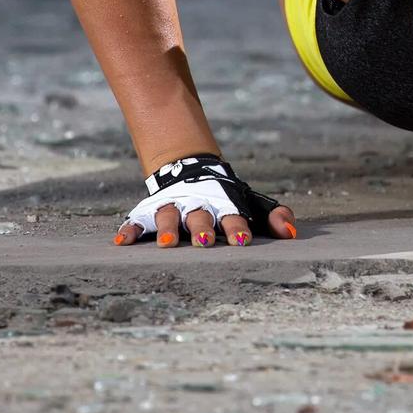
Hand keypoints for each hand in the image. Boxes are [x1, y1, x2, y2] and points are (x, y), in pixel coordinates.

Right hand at [113, 154, 296, 248]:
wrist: (189, 168)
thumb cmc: (227, 197)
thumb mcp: (253, 203)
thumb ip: (274, 217)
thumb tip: (291, 234)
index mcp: (223, 205)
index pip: (232, 215)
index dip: (236, 227)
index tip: (241, 240)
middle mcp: (196, 205)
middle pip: (199, 216)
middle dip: (201, 228)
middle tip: (204, 242)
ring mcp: (171, 207)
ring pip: (169, 216)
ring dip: (168, 228)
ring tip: (168, 244)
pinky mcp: (149, 211)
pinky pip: (136, 220)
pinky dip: (129, 229)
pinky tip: (122, 241)